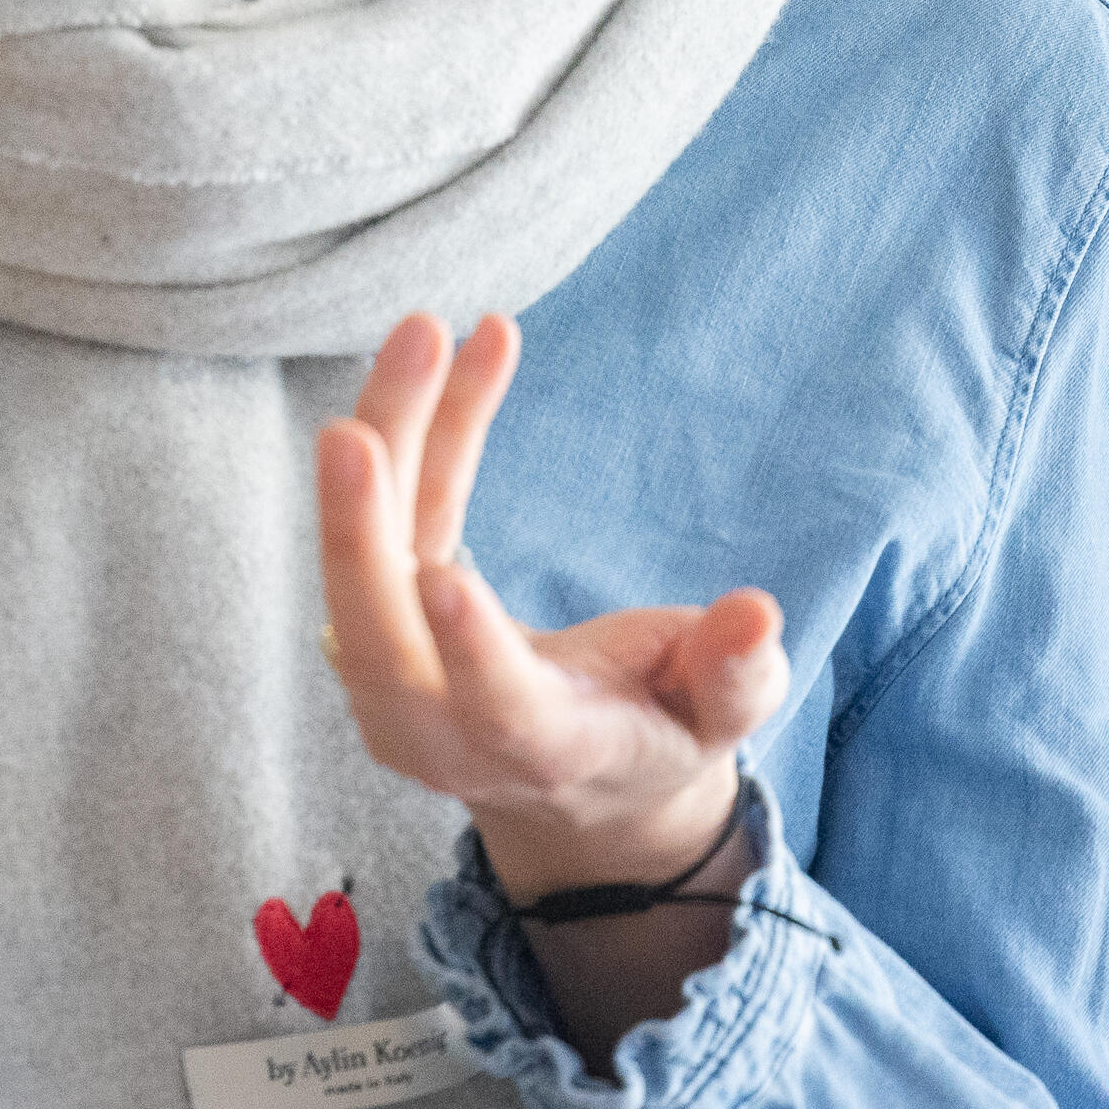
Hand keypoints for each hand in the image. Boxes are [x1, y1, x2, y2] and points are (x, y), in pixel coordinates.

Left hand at [315, 311, 787, 913]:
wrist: (572, 774)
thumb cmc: (657, 733)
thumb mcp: (716, 717)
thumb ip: (734, 675)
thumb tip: (756, 614)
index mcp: (543, 751)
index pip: (497, 710)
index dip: (472, 652)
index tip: (449, 577)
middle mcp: (445, 726)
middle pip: (377, 639)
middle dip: (358, 533)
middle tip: (352, 432)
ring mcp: (398, 673)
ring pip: (364, 558)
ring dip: (387, 441)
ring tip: (423, 334)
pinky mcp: (385, 606)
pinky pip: (390, 510)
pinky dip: (418, 427)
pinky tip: (461, 341)